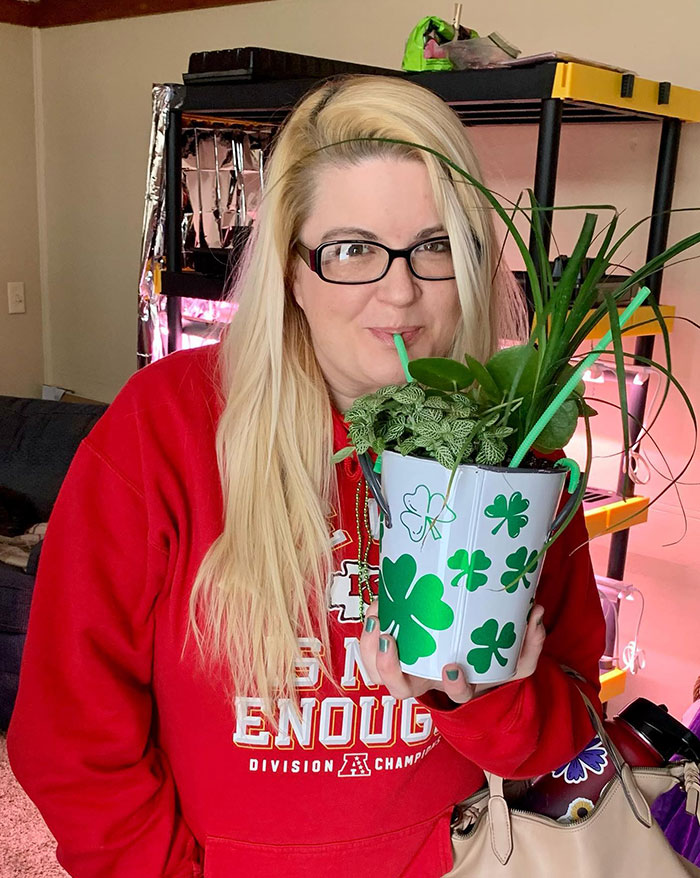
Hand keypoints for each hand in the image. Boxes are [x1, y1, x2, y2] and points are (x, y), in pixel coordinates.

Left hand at [359, 601, 546, 704]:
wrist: (469, 660)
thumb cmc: (490, 662)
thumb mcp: (515, 658)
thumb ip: (529, 642)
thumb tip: (535, 612)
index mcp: (458, 685)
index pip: (455, 694)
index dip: (454, 686)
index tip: (454, 667)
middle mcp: (428, 679)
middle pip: (399, 689)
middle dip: (389, 668)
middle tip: (390, 639)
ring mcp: (408, 665)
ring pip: (377, 670)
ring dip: (370, 647)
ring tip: (377, 617)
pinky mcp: (395, 646)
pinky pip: (371, 648)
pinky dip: (368, 631)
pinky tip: (377, 606)